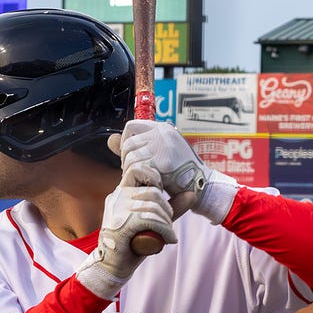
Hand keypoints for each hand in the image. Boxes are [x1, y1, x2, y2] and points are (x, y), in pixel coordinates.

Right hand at [75, 163, 175, 299]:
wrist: (111, 266)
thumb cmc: (132, 242)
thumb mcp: (154, 221)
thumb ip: (172, 207)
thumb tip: (193, 194)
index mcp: (122, 192)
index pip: (137, 170)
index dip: (154, 178)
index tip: (161, 195)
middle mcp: (117, 197)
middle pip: (153, 192)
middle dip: (167, 209)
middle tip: (168, 224)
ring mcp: (117, 210)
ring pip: (153, 207)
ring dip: (166, 223)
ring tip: (167, 235)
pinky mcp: (121, 224)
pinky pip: (150, 221)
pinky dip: (165, 231)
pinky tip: (168, 240)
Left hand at [108, 120, 237, 223]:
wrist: (203, 186)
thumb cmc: (180, 172)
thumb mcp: (158, 153)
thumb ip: (135, 147)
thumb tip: (109, 139)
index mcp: (162, 128)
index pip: (131, 126)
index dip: (125, 142)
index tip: (130, 157)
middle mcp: (162, 133)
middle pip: (128, 143)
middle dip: (126, 161)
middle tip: (136, 173)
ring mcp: (163, 145)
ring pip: (131, 157)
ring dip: (132, 172)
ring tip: (143, 179)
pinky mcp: (163, 161)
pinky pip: (139, 168)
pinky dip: (140, 178)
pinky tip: (149, 184)